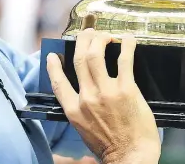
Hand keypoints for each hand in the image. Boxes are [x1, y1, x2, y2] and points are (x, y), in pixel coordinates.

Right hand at [47, 30, 160, 163]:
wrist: (131, 158)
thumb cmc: (111, 148)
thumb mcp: (85, 129)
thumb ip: (82, 110)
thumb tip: (83, 93)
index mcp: (74, 110)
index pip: (58, 82)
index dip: (53, 66)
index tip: (53, 55)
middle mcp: (87, 98)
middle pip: (79, 59)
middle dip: (83, 40)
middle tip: (89, 33)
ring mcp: (106, 92)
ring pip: (96, 54)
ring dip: (100, 38)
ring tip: (106, 35)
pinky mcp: (126, 89)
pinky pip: (124, 60)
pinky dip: (126, 45)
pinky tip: (128, 39)